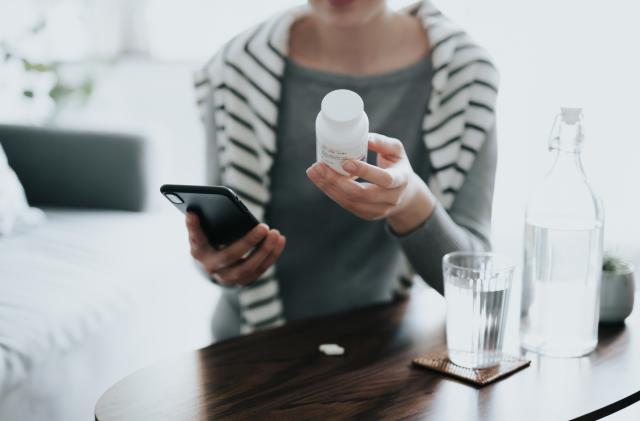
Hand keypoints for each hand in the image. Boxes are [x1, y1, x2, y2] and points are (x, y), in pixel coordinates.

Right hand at [185, 213, 285, 285]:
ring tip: (276, 233)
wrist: (217, 265)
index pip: (197, 239)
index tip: (193, 214)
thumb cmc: (211, 241)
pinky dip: (272, 255)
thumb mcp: (203, 234)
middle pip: (231, 256)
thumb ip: (199, 225)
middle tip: (263, 227)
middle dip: (248, 242)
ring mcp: (228, 278)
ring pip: (249, 267)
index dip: (194, 228)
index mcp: (199, 252)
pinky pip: (261, 269)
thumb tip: (193, 213)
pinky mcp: (244, 281)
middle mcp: (212, 268)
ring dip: (265, 250)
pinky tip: (280, 240)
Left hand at [306, 133, 434, 234]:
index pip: (384, 179)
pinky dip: (332, 192)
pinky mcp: (367, 215)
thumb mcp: (397, 151)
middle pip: (361, 194)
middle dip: (336, 181)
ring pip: (350, 201)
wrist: (406, 195)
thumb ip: (383, 143)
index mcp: (401, 180)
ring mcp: (378, 210)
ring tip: (314, 171)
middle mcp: (390, 199)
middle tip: (319, 166)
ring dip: (329, 187)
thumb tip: (364, 137)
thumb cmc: (398, 167)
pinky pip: (346, 205)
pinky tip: (321, 180)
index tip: (345, 162)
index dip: (365, 171)